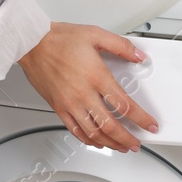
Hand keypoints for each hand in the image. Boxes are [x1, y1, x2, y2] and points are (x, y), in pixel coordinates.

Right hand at [17, 22, 158, 152]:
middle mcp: (83, 94)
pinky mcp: (58, 108)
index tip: (149, 124)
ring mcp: (70, 104)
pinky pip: (75, 131)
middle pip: (111, 126)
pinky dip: (88, 140)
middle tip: (137, 143)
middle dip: (127, 138)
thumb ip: (121, 46)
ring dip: (110, 144)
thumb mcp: (95, 34)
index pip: (124, 105)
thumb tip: (139, 55)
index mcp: (96, 76)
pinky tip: (96, 141)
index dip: (141, 118)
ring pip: (93, 133)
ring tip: (121, 147)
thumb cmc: (59, 39)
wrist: (32, 43)